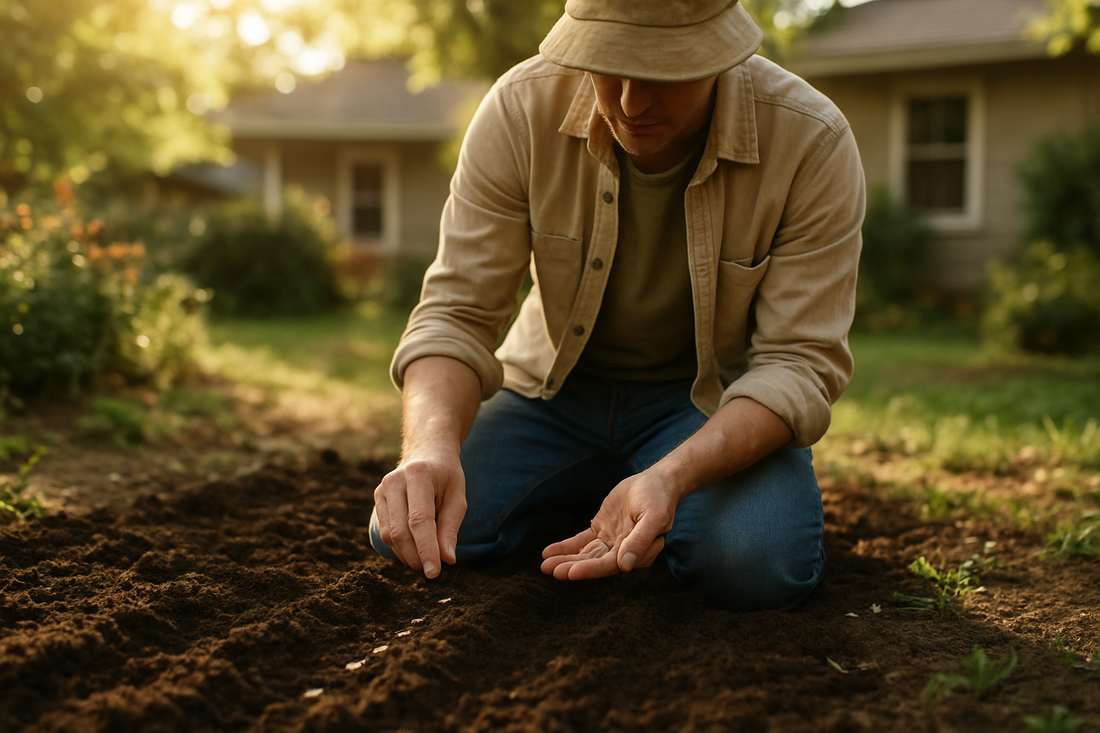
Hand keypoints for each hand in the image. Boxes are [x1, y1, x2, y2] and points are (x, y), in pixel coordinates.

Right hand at [374, 454, 466, 578]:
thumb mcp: (457, 496)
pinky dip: (398, 547)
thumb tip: (447, 559)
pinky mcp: (377, 497)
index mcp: (418, 475)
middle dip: (415, 556)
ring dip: (406, 555)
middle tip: (431, 571)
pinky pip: (385, 530)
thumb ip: (451, 527)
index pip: (420, 521)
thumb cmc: (446, 475)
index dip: (426, 550)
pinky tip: (413, 552)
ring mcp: (382, 489)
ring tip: (424, 562)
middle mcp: (395, 481)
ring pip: (389, 534)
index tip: (435, 573)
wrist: (426, 450)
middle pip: (400, 530)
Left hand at [540, 472, 677, 580]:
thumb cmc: (659, 499)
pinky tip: (548, 552)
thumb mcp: (654, 517)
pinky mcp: (601, 529)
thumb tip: (625, 566)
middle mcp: (622, 552)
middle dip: (571, 567)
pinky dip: (566, 547)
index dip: (590, 570)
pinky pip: (581, 541)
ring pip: (585, 554)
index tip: (570, 573)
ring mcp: (611, 541)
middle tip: (549, 570)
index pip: (610, 565)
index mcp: (637, 553)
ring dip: (566, 559)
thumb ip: (640, 541)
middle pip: (593, 562)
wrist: (657, 482)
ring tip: (544, 565)